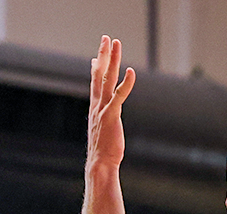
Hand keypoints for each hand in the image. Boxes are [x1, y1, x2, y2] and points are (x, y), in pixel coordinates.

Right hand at [86, 35, 135, 172]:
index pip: (95, 83)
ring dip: (112, 59)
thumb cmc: (103, 152)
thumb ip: (104, 123)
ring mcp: (103, 109)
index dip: (96, 69)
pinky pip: (119, 95)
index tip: (97, 57)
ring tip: (115, 42)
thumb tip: (105, 122)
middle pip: (99, 73)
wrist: (100, 164)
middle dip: (103, 54)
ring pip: (107, 78)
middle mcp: (97, 105)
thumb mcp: (103, 132)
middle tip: (106, 38)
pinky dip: (126, 83)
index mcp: (95, 108)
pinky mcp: (112, 115)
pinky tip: (131, 71)